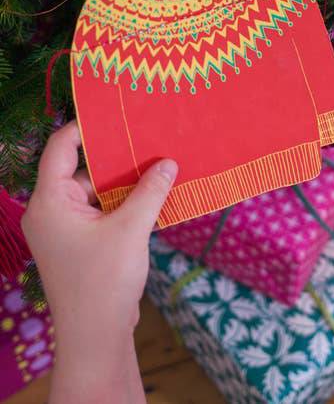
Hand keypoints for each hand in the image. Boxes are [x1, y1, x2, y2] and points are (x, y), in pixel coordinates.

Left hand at [23, 121, 176, 403]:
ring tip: (159, 161)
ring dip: (126, 180)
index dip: (85, 127)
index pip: (60, 148)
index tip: (118, 113)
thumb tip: (170, 161)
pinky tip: (154, 191)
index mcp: (50, 202)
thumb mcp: (131, 229)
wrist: (97, 335)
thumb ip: (150, 191)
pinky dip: (126, 199)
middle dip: (117, 155)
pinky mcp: (83, 241)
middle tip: (150, 136)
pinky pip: (104, 208)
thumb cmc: (104, 280)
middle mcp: (53, 210)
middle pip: (83, 168)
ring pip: (97, 189)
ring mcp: (67, 227)